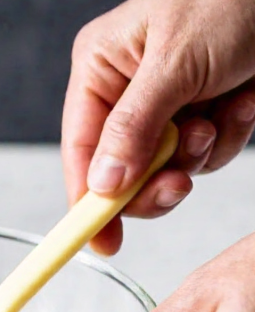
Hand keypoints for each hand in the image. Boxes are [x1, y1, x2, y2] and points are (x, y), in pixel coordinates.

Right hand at [63, 0, 254, 254]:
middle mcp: (127, 91)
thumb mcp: (176, 62)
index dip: (87, 201)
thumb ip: (133, 128)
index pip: (80, 150)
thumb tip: (102, 185)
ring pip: (167, 168)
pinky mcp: (202, 110)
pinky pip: (205, 153)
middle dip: (156, 179)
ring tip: (221, 112)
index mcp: (102, 69)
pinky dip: (229, 135)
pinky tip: (242, 100)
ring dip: (201, 151)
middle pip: (122, 172)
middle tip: (178, 182)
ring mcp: (166, 104)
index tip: (100, 240)